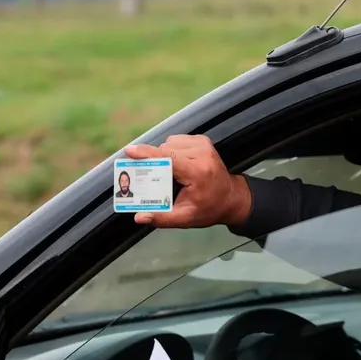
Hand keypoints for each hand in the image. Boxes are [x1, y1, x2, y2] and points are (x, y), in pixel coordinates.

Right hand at [123, 135, 251, 228]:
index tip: (129, 151)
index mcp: (198, 172)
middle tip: (153, 179)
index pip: (168, 158)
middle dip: (154, 162)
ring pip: (169, 144)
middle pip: (165, 151)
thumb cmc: (209, 209)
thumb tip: (139, 217)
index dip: (147, 154)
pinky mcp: (202, 140)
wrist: (231, 198)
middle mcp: (202, 154)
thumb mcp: (185, 219)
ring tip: (169, 174)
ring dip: (163, 156)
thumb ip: (162, 218)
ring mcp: (203, 144)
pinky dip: (171, 151)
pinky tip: (176, 165)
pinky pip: (176, 141)